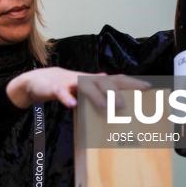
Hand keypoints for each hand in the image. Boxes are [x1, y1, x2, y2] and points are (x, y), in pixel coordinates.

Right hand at [6, 68, 150, 109]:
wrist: (37, 80)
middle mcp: (84, 79)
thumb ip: (97, 84)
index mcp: (93, 81)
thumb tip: (112, 78)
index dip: (132, 83)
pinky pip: (61, 92)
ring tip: (105, 108)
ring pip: (86, 86)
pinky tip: (71, 105)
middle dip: (116, 93)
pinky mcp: (55, 88)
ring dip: (96, 96)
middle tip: (125, 107)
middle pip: (104, 82)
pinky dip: (66, 98)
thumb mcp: (82, 85)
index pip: (116, 80)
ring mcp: (69, 82)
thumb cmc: (63, 85)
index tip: (149, 88)